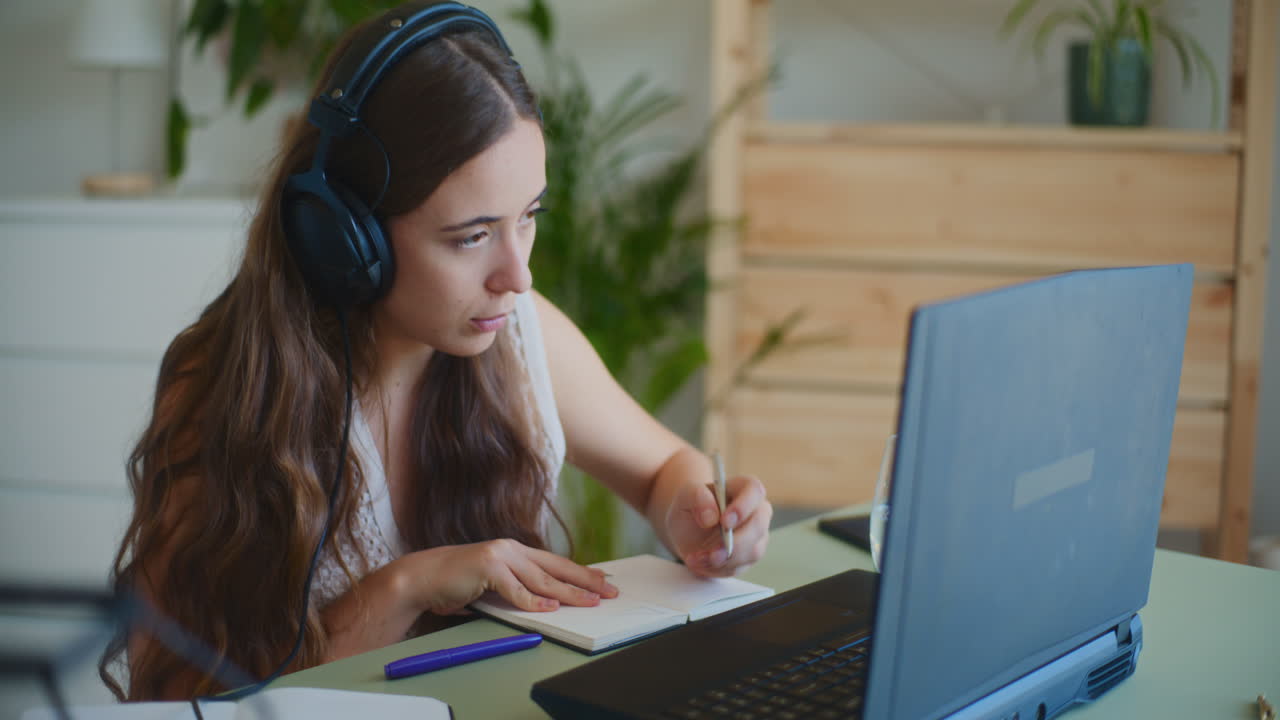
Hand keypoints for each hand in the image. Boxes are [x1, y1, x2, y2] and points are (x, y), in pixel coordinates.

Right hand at [405, 539, 617, 615]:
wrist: (423, 577)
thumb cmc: (457, 583)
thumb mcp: (493, 582)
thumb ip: (516, 586)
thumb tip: (546, 601)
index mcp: (514, 551)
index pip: (554, 562)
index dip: (580, 571)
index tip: (602, 579)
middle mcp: (511, 550)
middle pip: (556, 567)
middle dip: (585, 580)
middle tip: (608, 590)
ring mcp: (500, 557)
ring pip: (542, 580)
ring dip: (569, 593)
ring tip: (590, 602)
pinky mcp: (488, 569)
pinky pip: (516, 591)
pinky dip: (534, 602)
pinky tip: (551, 608)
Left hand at [667, 472, 771, 577]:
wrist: (687, 530)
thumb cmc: (692, 507)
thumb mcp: (686, 495)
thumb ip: (697, 497)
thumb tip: (711, 516)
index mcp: (743, 488)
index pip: (754, 491)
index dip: (743, 506)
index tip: (725, 521)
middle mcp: (756, 511)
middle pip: (758, 525)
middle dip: (735, 543)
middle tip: (712, 553)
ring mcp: (756, 535)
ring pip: (753, 551)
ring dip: (723, 560)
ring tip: (697, 558)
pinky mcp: (749, 556)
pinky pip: (740, 566)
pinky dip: (717, 568)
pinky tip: (700, 562)